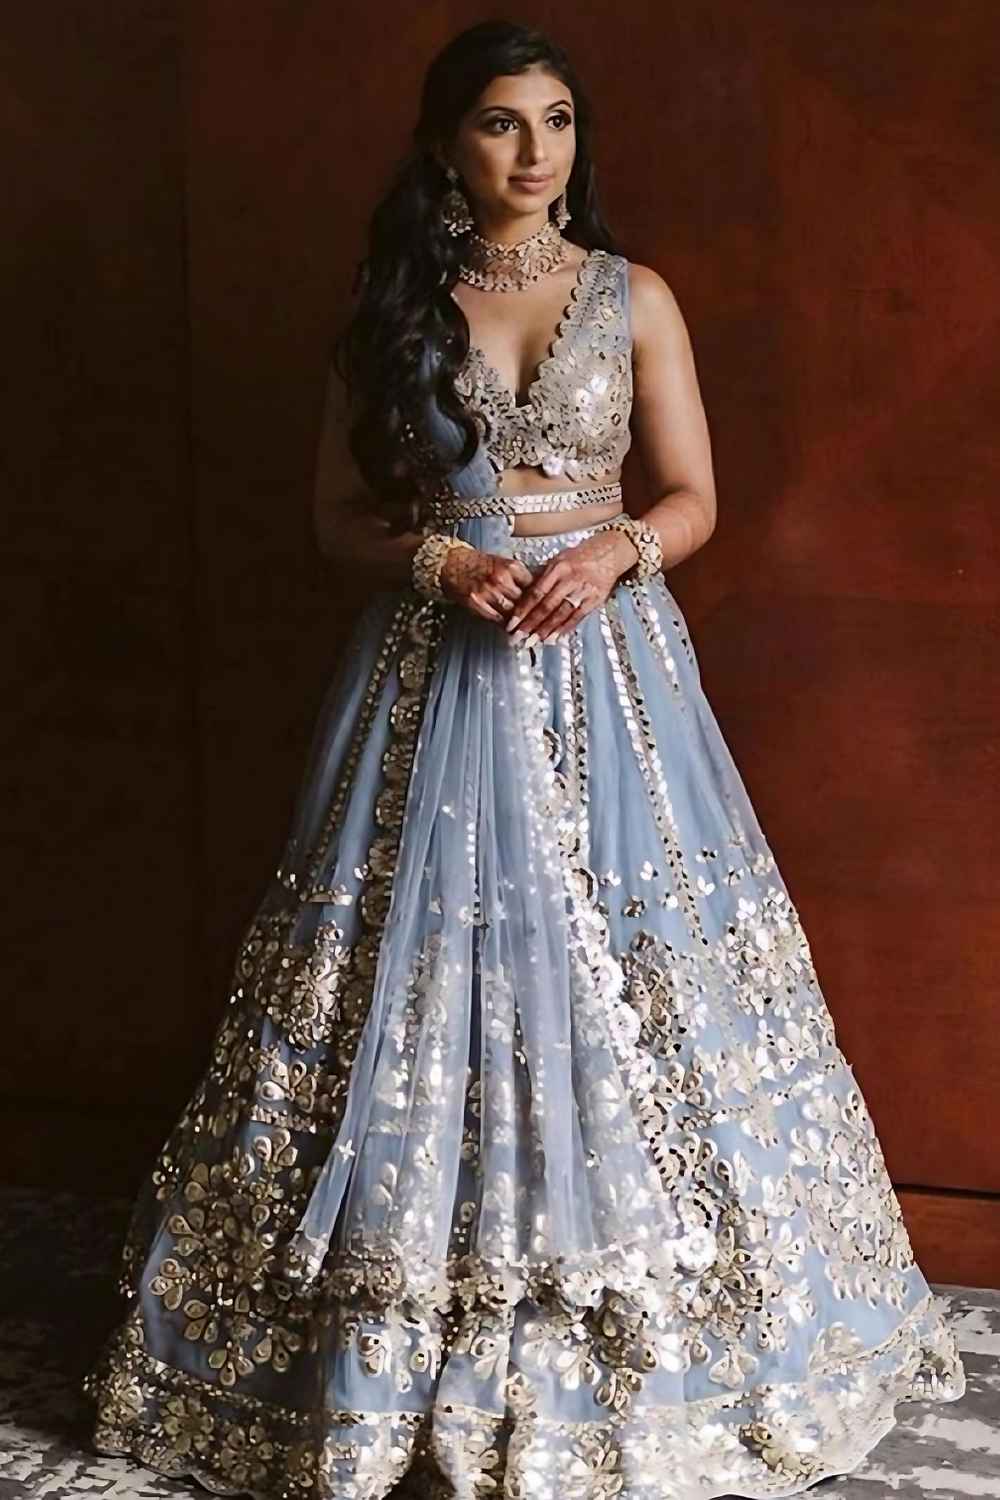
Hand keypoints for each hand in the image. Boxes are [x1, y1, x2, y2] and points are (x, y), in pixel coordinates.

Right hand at [440, 544, 535, 623]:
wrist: (454, 564)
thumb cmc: (480, 564)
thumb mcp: (504, 564)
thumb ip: (520, 578)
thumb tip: (538, 593)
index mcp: (511, 566)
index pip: (534, 587)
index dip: (538, 598)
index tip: (541, 605)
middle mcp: (501, 578)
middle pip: (524, 601)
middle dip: (528, 610)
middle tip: (533, 618)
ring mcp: (488, 591)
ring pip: (511, 612)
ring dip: (517, 620)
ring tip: (522, 625)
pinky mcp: (477, 602)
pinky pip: (496, 618)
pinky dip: (504, 623)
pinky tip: (507, 625)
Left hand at [503, 530, 639, 642]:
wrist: (610, 552)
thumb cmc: (581, 556)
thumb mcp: (558, 559)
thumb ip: (543, 577)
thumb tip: (523, 595)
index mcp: (558, 567)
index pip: (536, 592)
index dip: (522, 609)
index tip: (512, 622)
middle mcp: (570, 578)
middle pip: (546, 605)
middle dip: (531, 623)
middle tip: (518, 637)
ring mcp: (583, 589)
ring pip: (561, 613)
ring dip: (546, 629)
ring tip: (534, 641)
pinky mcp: (595, 599)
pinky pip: (577, 617)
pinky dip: (565, 629)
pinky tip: (554, 638)